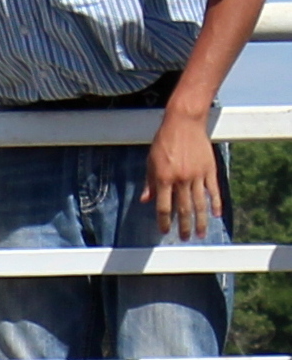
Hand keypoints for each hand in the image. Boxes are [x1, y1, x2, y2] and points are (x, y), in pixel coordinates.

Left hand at [142, 111, 222, 239]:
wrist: (184, 121)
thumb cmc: (165, 141)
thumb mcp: (151, 162)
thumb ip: (149, 183)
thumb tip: (145, 201)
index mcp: (164, 179)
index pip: (164, 207)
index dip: (164, 221)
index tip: (164, 231)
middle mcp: (181, 179)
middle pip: (183, 209)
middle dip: (183, 226)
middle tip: (184, 238)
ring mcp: (197, 174)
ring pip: (199, 203)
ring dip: (200, 221)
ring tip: (200, 233)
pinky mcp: (209, 168)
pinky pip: (213, 189)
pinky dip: (215, 203)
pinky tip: (216, 214)